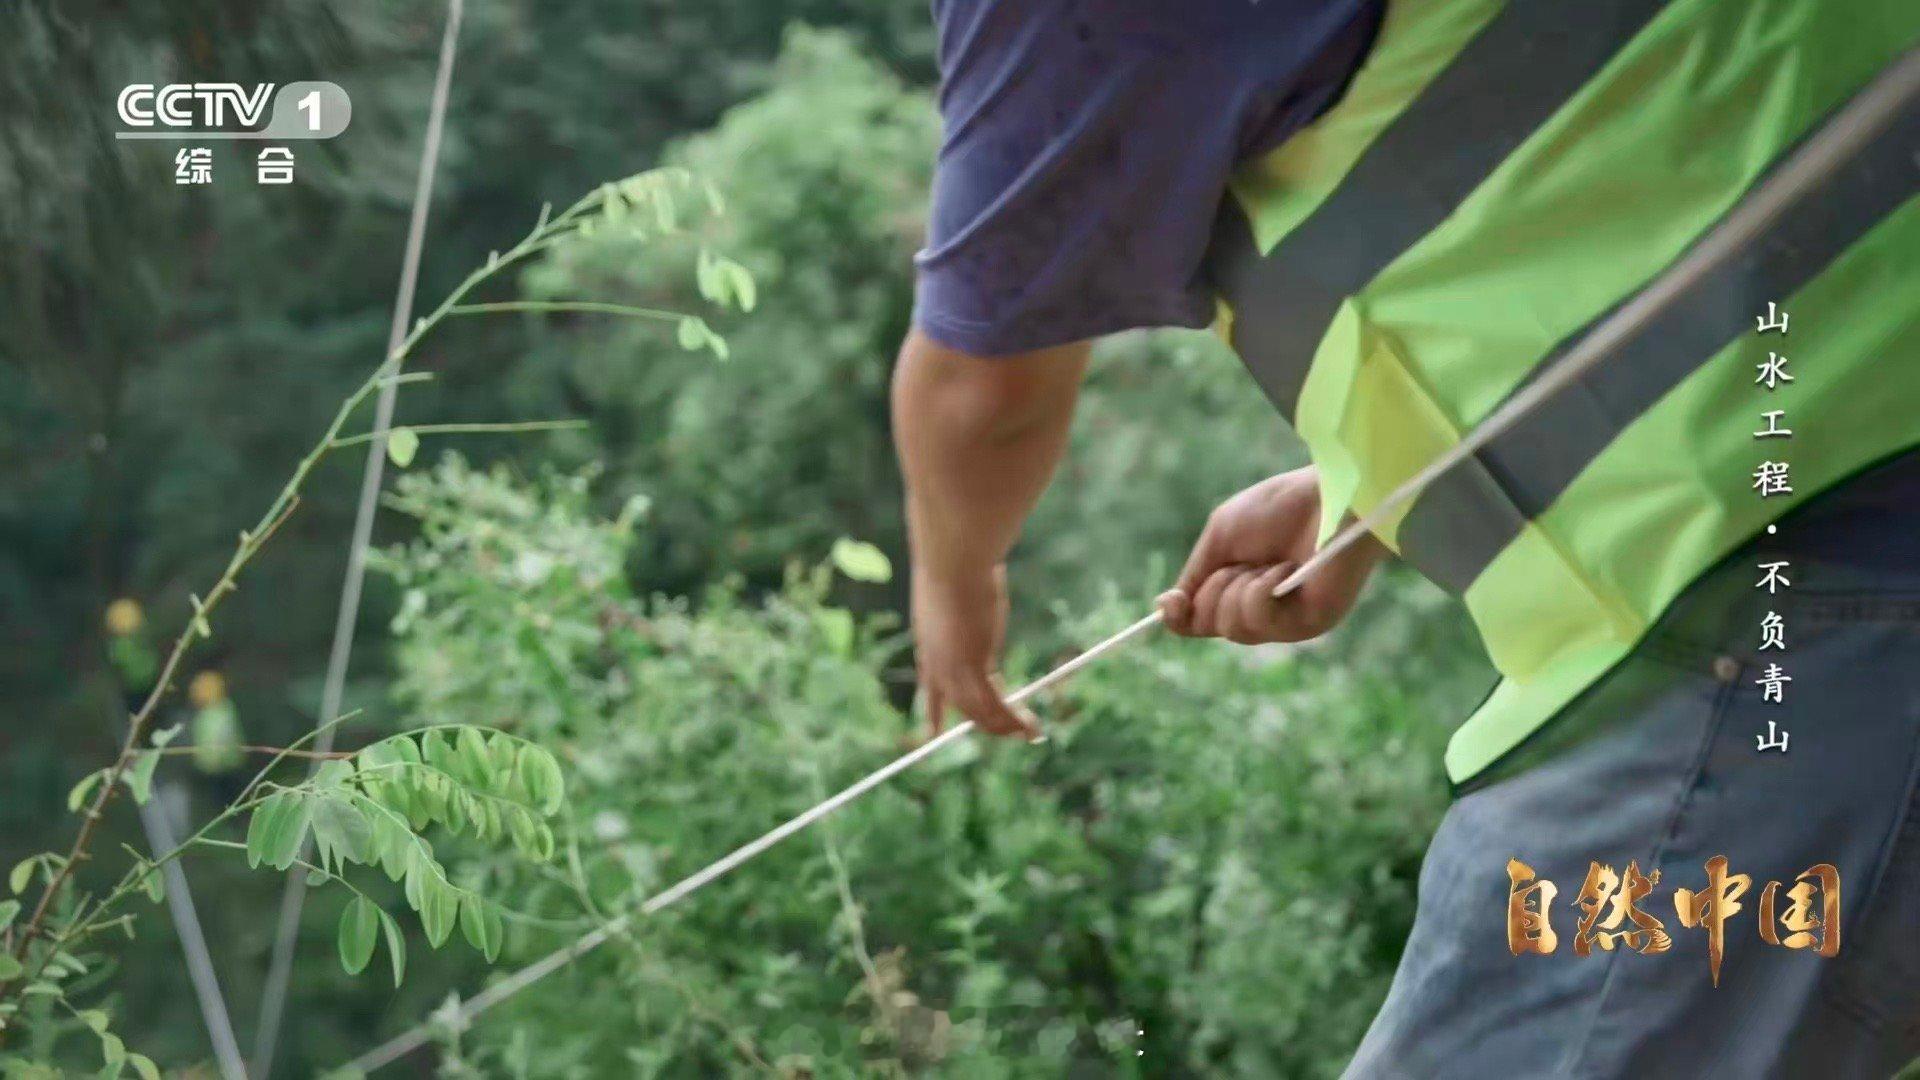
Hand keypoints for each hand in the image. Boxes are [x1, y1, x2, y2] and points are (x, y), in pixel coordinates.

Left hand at [911, 560, 1041, 739]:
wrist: (953, 555)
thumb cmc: (956, 556)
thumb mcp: (955, 583)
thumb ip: (966, 595)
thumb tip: (983, 576)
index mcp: (928, 642)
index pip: (929, 686)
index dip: (933, 711)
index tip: (930, 733)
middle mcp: (937, 661)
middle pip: (960, 705)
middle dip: (985, 723)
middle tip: (1010, 731)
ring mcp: (952, 666)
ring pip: (980, 712)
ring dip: (1007, 726)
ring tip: (1031, 733)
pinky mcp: (973, 666)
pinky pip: (997, 705)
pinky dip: (1016, 719)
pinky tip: (1032, 725)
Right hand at [1155, 467, 1384, 644]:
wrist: (1328, 494)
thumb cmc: (1280, 508)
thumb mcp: (1221, 537)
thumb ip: (1195, 575)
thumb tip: (1163, 608)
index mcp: (1241, 589)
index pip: (1201, 621)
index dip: (1180, 618)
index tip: (1170, 601)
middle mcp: (1263, 611)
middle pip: (1211, 625)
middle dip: (1215, 589)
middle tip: (1241, 562)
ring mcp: (1287, 621)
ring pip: (1233, 627)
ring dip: (1240, 588)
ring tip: (1270, 562)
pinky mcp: (1310, 624)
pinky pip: (1261, 620)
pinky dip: (1263, 590)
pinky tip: (1287, 570)